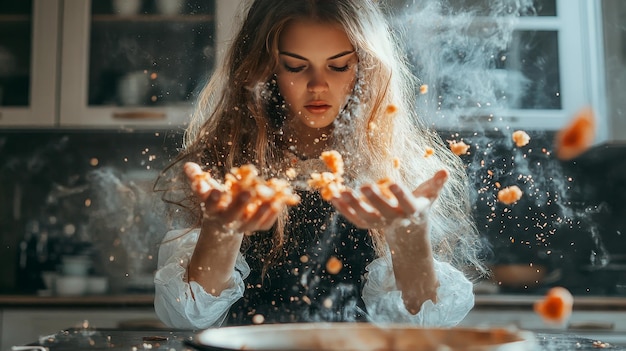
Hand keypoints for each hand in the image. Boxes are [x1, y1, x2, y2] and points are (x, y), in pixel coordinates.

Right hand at [184, 162, 278, 233]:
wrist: (224, 222)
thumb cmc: (216, 199)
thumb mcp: (205, 188)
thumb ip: (197, 177)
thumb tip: (188, 165)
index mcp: (212, 210)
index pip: (210, 206)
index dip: (213, 199)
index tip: (217, 190)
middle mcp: (226, 220)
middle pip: (232, 216)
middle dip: (239, 205)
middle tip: (248, 192)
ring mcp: (241, 226)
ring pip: (251, 222)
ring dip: (261, 212)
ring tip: (271, 200)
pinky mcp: (255, 227)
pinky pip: (264, 224)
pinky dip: (272, 215)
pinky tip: (280, 202)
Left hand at [330, 170, 447, 228]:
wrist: (409, 233)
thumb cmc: (420, 205)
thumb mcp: (430, 195)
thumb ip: (436, 184)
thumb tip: (446, 170)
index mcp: (412, 211)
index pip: (406, 203)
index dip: (400, 194)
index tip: (392, 183)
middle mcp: (395, 220)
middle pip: (383, 211)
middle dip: (374, 199)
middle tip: (364, 185)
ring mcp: (380, 224)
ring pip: (365, 217)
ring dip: (352, 205)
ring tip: (340, 191)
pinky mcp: (368, 225)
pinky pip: (354, 219)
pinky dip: (343, 209)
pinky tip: (333, 197)